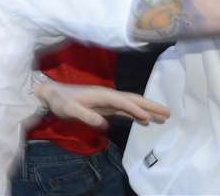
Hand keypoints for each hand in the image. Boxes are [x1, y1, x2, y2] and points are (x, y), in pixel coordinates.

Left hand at [35, 79, 170, 128]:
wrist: (51, 95)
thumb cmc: (60, 102)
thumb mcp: (69, 110)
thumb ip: (85, 116)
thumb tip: (104, 124)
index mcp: (102, 95)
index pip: (123, 102)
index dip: (135, 109)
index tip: (149, 118)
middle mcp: (108, 95)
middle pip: (133, 99)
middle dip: (150, 105)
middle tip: (168, 112)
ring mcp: (107, 101)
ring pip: (131, 104)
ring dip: (147, 109)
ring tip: (163, 116)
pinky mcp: (105, 106)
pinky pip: (125, 110)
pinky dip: (137, 114)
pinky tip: (145, 120)